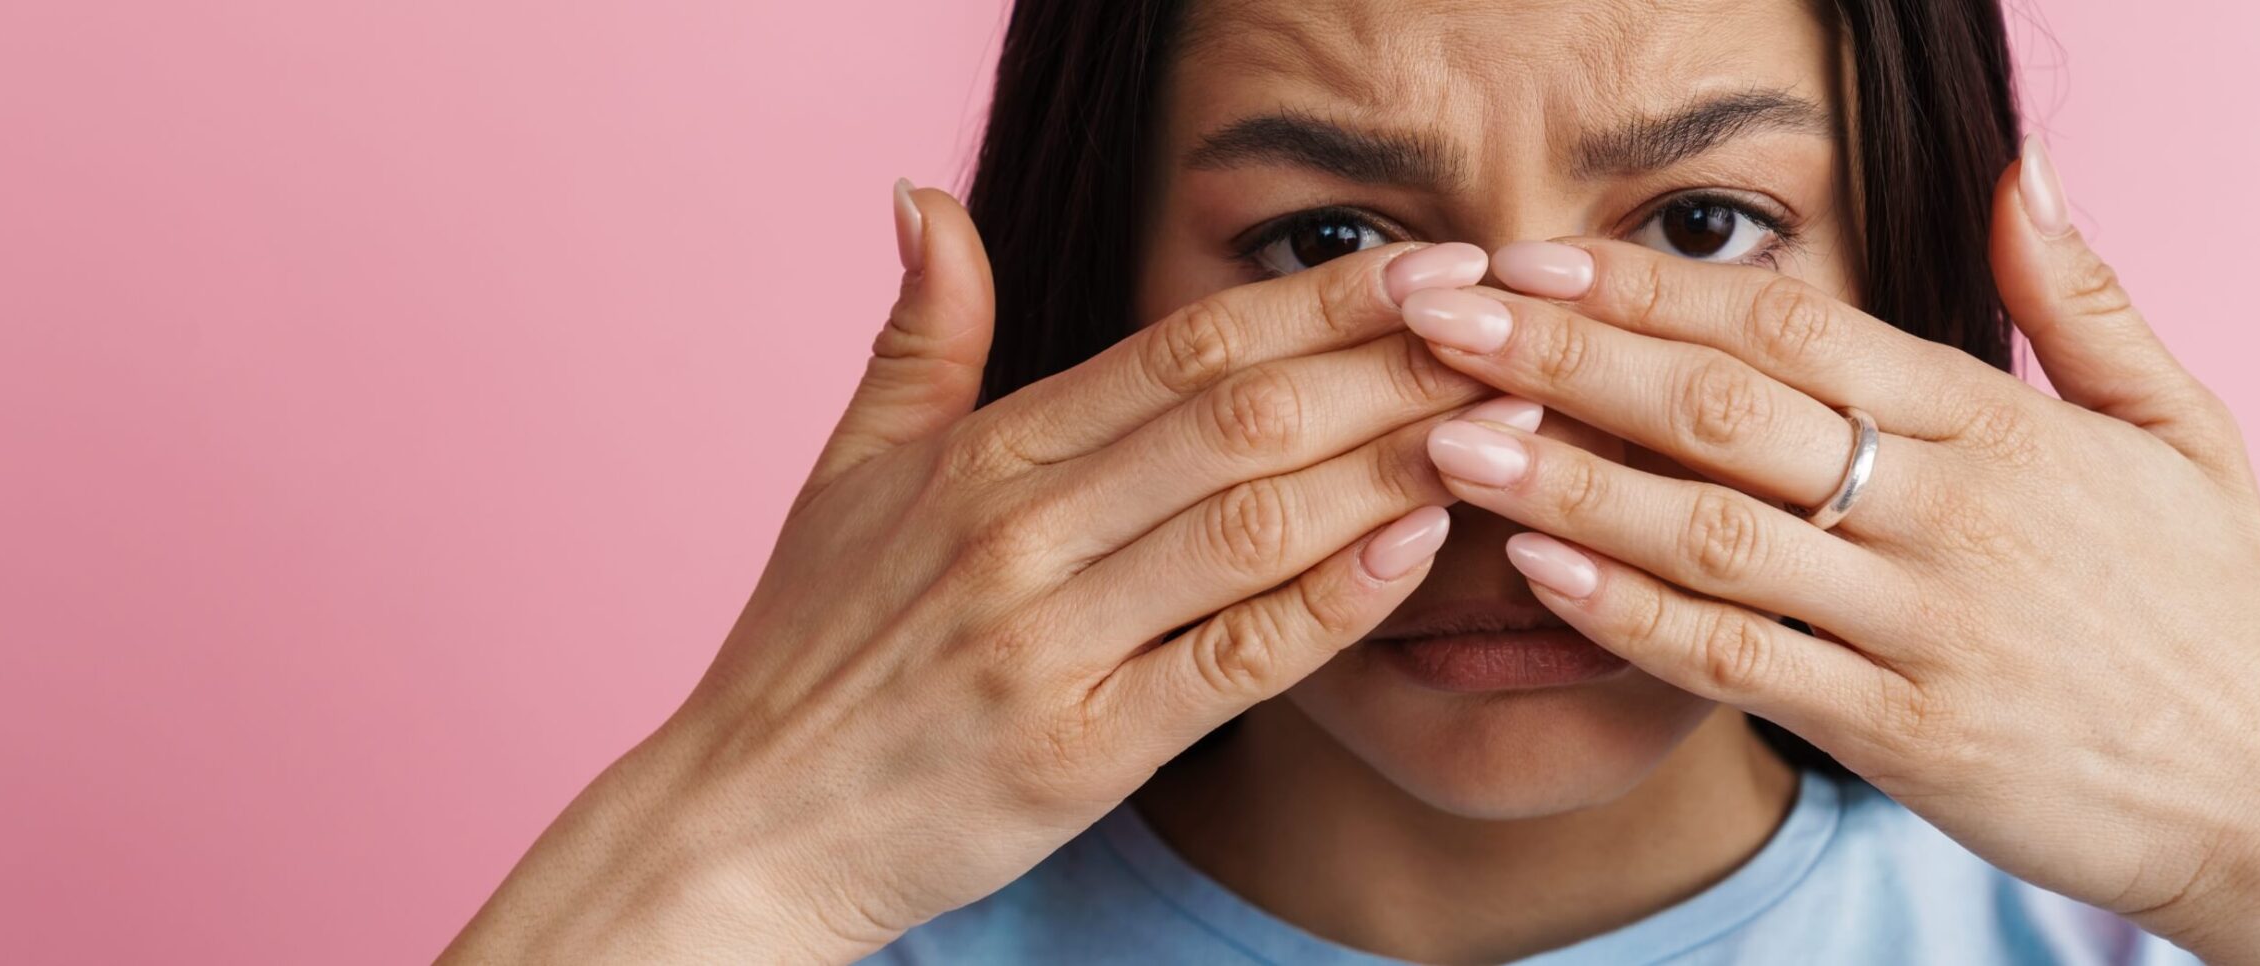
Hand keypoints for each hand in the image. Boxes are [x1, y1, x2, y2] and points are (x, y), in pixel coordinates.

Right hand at [438, 183, 1522, 962]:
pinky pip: (1232, 661)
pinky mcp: (1078, 750)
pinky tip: (1417, 547)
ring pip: (1253, 525)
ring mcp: (1050, 642)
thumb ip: (917, 336)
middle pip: (1240, 417)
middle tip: (1513, 324)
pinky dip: (1332, 602)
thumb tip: (922, 197)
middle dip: (1395, 363)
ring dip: (1393, 463)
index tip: (1433, 263)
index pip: (1182, 347)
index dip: (1322, 299)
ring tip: (1507, 420)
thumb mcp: (846, 472)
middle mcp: (1017, 534)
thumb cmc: (809, 650)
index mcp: (979, 457)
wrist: (746, 824)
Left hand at [1403, 144, 2259, 962]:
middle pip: (1726, 408)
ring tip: (1449, 438)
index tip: (1535, 259)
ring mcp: (1928, 623)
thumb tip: (2021, 166)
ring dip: (1568, 482)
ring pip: (1716, 533)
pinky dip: (1635, 618)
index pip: (1793, 324)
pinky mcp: (1909, 734)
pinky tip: (1540, 576)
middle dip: (1566, 358)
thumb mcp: (2176, 428)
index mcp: (2003, 422)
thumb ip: (2082, 298)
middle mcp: (1956, 510)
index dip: (1649, 287)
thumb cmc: (2212, 602)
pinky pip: (1747, 664)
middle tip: (1440, 322)